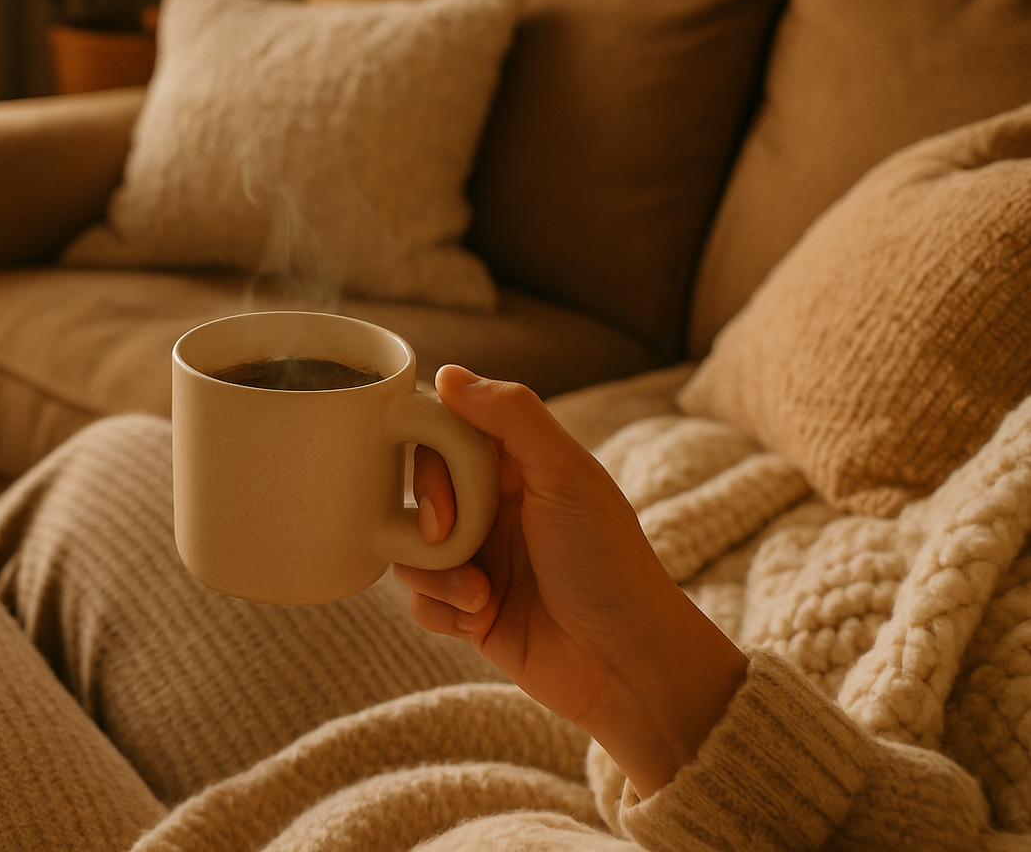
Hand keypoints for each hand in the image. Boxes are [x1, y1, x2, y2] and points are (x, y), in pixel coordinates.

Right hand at [396, 365, 747, 796]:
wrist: (624, 664)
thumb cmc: (607, 563)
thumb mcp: (566, 473)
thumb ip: (510, 414)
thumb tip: (446, 373)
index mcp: (521, 464)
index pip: (447, 432)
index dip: (431, 454)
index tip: (443, 484)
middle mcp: (496, 507)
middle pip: (420, 490)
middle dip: (429, 517)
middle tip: (449, 538)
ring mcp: (481, 558)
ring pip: (411, 548)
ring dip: (434, 573)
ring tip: (479, 594)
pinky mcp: (469, 610)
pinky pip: (420, 599)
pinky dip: (442, 610)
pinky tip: (480, 619)